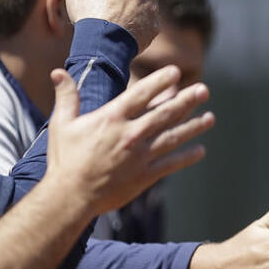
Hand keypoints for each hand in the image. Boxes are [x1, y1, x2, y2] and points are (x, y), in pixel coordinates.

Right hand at [46, 65, 213, 215]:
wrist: (71, 196)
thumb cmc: (65, 159)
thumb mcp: (62, 124)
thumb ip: (66, 97)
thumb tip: (57, 71)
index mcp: (112, 118)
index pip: (141, 94)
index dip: (160, 81)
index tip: (175, 71)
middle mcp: (131, 134)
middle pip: (165, 113)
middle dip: (187, 100)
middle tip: (204, 90)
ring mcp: (141, 156)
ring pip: (174, 137)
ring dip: (194, 127)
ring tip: (210, 118)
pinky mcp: (145, 176)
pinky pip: (171, 164)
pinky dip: (187, 157)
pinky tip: (200, 151)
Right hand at [65, 0, 159, 51]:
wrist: (103, 39)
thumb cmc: (88, 9)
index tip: (97, 0)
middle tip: (106, 13)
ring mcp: (152, 6)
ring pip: (140, 8)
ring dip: (130, 13)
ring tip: (114, 26)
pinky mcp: (155, 25)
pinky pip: (145, 26)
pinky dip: (136, 29)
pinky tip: (123, 35)